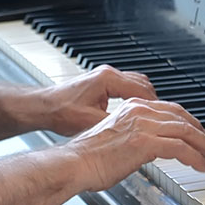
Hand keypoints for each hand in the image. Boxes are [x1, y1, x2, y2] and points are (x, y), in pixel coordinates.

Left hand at [34, 65, 157, 136]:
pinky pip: (128, 86)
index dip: (155, 105)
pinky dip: (135, 97)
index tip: (162, 118)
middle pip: (144, 84)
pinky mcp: (102, 81)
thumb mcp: (91, 123)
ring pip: (138, 84)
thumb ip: (116, 123)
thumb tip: (134, 131)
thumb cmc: (59, 112)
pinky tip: (135, 111)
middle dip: (154, 102)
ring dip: (145, 99)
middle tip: (161, 118)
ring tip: (151, 116)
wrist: (41, 107)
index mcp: (108, 79)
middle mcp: (108, 74)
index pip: (142, 89)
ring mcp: (105, 76)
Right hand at [63, 98, 204, 190]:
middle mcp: (141, 111)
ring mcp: (144, 125)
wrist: (71, 164)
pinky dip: (195, 157)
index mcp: (134, 108)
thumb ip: (138, 138)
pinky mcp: (145, 142)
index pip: (173, 112)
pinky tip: (202, 166)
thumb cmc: (87, 159)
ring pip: (187, 132)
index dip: (191, 124)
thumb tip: (153, 149)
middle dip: (204, 135)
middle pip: (184, 119)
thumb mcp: (118, 139)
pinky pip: (180, 148)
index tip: (202, 137)